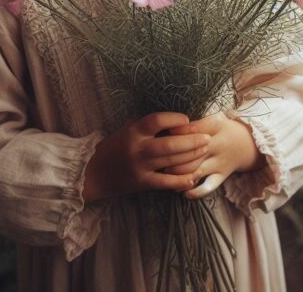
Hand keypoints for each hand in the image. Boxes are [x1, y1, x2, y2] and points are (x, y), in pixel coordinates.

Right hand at [82, 112, 209, 202]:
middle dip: (191, 140)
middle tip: (206, 137)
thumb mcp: (128, 130)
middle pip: (169, 143)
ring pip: (171, 161)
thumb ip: (148, 127)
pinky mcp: (142, 183)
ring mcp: (140, 167)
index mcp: (134, 131)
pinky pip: (165, 182)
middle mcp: (138, 148)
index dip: (174, 119)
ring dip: (191, 156)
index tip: (187, 120)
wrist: (95, 173)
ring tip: (204, 150)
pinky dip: (180, 180)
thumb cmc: (115, 147)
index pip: (156, 120)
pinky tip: (193, 177)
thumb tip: (176, 120)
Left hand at [165, 113, 265, 199]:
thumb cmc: (223, 129)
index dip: (179, 131)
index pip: (196, 129)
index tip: (164, 133)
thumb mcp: (214, 118)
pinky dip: (194, 191)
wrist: (248, 144)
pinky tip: (182, 191)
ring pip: (197, 170)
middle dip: (174, 155)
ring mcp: (220, 163)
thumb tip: (169, 127)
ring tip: (165, 172)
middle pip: (194, 151)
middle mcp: (219, 144)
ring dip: (179, 173)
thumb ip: (195, 122)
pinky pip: (208, 187)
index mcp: (217, 126)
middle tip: (158, 156)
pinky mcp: (221, 177)